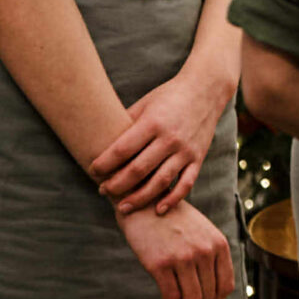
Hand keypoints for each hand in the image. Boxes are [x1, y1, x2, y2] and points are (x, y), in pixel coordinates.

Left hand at [92, 67, 233, 215]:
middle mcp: (170, 138)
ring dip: (139, 198)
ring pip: (160, 182)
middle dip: (116, 184)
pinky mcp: (198, 158)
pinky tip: (158, 210)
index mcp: (153, 122)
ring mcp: (186, 150)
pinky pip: (185, 183)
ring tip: (122, 207)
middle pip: (138, 170)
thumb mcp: (145, 103)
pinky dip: (173, 199)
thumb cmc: (169, 95)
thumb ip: (126, 124)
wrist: (206, 89)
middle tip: (103, 191)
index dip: (104, 163)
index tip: (93, 170)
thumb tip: (101, 142)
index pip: (122, 149)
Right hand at [116, 199, 235, 298]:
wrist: (145, 203)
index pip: (226, 285)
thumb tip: (217, 291)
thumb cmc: (174, 219)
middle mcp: (204, 251)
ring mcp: (182, 258)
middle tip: (188, 297)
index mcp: (218, 243)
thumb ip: (212, 255)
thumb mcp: (203, 230)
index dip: (216, 298)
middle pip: (208, 296)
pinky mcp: (160, 264)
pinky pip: (171, 297)